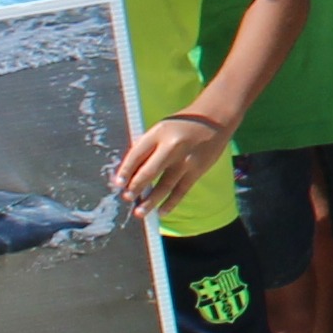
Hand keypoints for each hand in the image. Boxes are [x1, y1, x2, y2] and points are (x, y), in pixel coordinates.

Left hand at [112, 114, 227, 213]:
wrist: (214, 120)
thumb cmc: (181, 126)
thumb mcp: (162, 130)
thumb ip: (148, 148)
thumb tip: (131, 174)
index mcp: (159, 133)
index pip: (137, 154)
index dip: (125, 170)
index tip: (118, 184)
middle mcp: (172, 146)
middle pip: (149, 171)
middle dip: (136, 187)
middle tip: (127, 198)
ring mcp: (186, 160)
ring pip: (165, 185)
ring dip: (151, 201)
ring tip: (139, 213)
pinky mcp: (197, 170)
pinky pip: (182, 190)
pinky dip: (171, 203)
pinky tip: (161, 212)